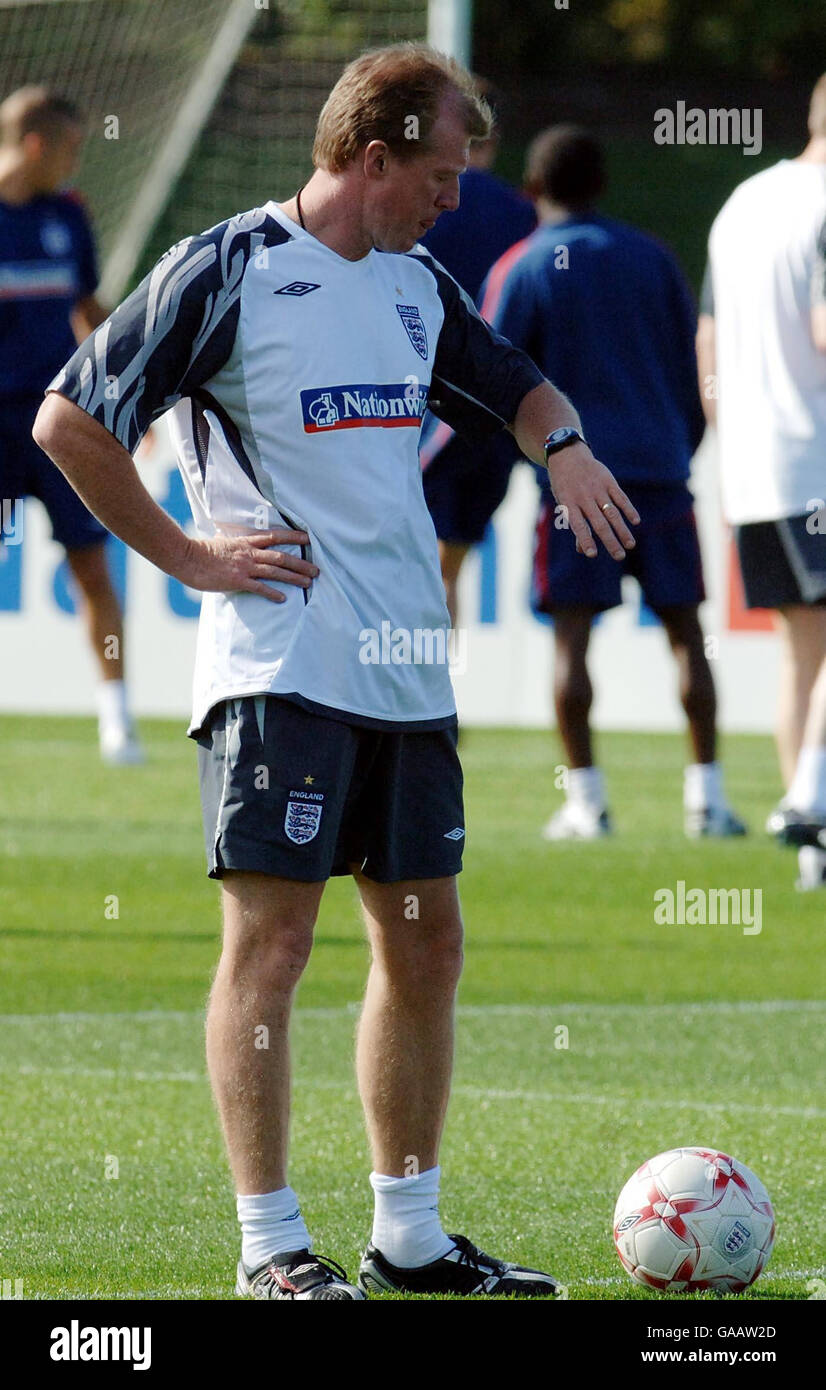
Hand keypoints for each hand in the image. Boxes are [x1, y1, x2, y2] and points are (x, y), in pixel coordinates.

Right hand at [177, 528, 318, 601]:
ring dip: (294, 577)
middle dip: (301, 563)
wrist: (187, 557)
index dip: (293, 537)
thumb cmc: (201, 551)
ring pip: (276, 571)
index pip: (275, 536)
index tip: (308, 538)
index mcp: (246, 542)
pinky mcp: (238, 581)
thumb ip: (234, 544)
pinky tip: (283, 599)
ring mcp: (245, 567)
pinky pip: (260, 587)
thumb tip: (235, 543)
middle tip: (316, 570)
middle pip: (282, 556)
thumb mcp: (222, 542)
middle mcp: (249, 553)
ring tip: (308, 583)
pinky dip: (272, 593)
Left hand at [547, 444, 639, 559]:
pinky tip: (636, 521)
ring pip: (612, 513)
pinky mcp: (609, 481)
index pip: (578, 526)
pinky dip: (629, 509)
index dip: (585, 539)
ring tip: (630, 545)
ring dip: (622, 530)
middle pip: (599, 523)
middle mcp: (584, 498)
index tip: (592, 554)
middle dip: (610, 541)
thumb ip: (575, 524)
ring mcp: (597, 489)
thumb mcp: (564, 503)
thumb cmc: (565, 486)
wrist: (568, 456)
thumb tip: (582, 550)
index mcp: (569, 504)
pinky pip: (620, 498)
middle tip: (619, 556)